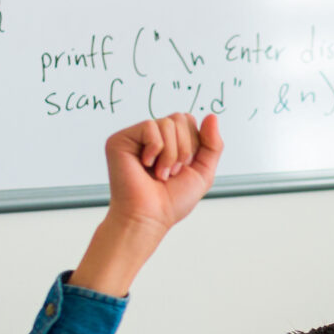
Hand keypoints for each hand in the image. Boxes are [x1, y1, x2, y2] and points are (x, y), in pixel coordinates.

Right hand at [104, 112, 223, 233]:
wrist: (149, 217)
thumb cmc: (171, 201)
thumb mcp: (203, 172)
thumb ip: (213, 144)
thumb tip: (212, 116)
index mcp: (169, 142)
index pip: (188, 121)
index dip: (193, 144)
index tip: (184, 168)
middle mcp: (151, 136)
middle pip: (180, 118)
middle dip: (184, 149)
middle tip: (172, 172)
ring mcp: (135, 137)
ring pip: (167, 123)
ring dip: (171, 154)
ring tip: (161, 173)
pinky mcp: (120, 139)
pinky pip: (150, 126)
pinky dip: (156, 149)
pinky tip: (146, 165)